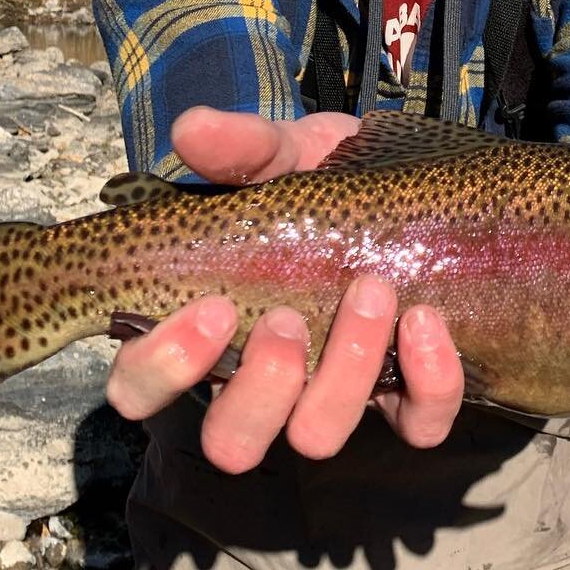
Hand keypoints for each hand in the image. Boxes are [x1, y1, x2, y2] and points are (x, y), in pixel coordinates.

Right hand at [103, 109, 464, 471]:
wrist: (408, 176)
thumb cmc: (321, 177)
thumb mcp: (282, 153)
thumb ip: (240, 146)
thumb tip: (191, 128)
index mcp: (205, 328)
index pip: (141, 387)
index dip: (165, 367)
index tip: (215, 307)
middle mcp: (263, 377)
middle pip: (231, 441)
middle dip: (261, 389)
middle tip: (289, 319)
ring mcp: (336, 392)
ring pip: (319, 437)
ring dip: (345, 373)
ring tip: (372, 293)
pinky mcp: (410, 392)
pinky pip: (419, 423)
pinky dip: (428, 382)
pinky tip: (427, 321)